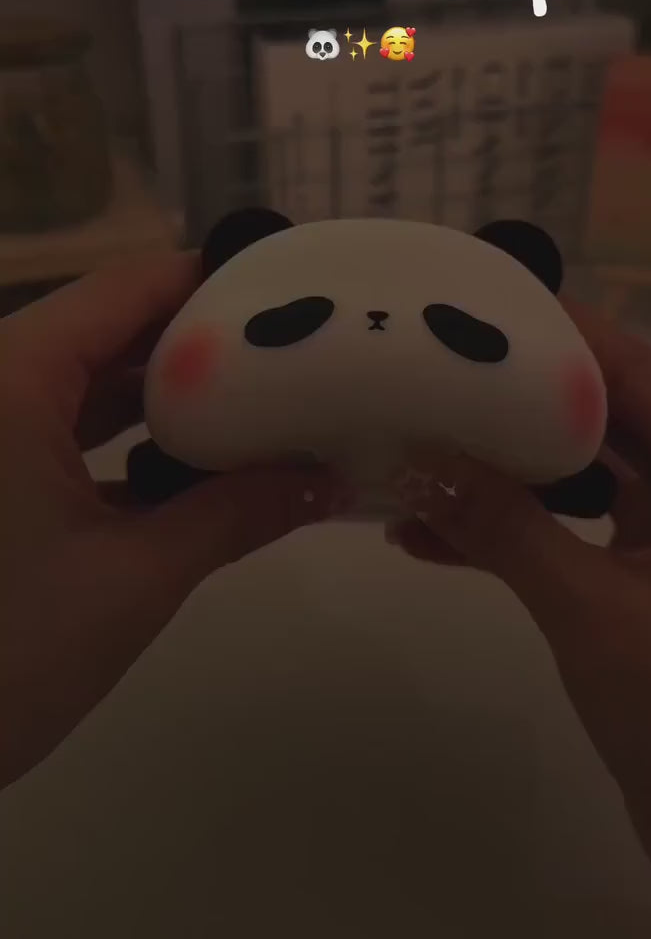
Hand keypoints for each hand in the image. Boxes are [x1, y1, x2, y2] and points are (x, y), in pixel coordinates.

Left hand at [0, 254, 346, 790]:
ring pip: (82, 381)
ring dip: (163, 397)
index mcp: (11, 376)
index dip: (212, 284)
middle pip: (108, 328)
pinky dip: (119, 441)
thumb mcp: (134, 578)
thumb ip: (235, 515)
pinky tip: (191, 468)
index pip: (127, 288)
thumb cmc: (5, 654)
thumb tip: (330, 483)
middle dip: (199, 346)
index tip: (293, 296)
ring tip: (258, 407)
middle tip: (292, 356)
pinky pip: (57, 429)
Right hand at [386, 303, 650, 938]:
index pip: (632, 372)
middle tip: (424, 370)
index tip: (470, 306)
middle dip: (510, 399)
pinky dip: (505, 533)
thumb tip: (412, 456)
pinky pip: (564, 533)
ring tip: (412, 448)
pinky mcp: (638, 580)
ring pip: (575, 474)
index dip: (554, 333)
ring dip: (498, 471)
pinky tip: (425, 536)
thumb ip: (503, 526)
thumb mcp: (592, 609)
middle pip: (597, 415)